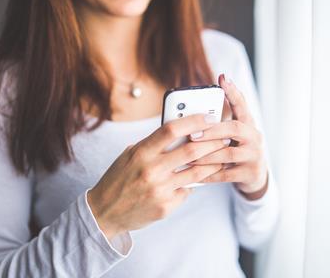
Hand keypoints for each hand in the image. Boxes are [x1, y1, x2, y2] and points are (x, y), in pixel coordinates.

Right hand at [87, 113, 225, 239]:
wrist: (104, 213)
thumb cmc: (119, 178)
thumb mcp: (130, 155)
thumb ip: (153, 144)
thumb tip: (182, 131)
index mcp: (141, 152)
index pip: (171, 130)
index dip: (194, 121)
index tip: (209, 117)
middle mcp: (151, 170)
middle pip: (191, 150)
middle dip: (213, 142)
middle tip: (224, 137)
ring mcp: (160, 190)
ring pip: (197, 173)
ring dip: (213, 163)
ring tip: (222, 156)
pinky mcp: (166, 206)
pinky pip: (187, 191)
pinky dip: (193, 184)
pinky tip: (198, 179)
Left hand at [188, 74, 268, 199]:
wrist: (255, 177)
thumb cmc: (236, 150)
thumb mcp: (232, 135)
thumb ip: (218, 124)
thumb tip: (192, 113)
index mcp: (248, 124)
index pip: (242, 104)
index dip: (233, 92)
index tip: (223, 78)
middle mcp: (255, 137)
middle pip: (235, 128)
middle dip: (212, 131)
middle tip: (192, 134)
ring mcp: (254, 155)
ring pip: (229, 153)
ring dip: (207, 155)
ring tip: (189, 156)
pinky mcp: (250, 173)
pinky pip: (226, 174)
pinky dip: (209, 175)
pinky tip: (195, 175)